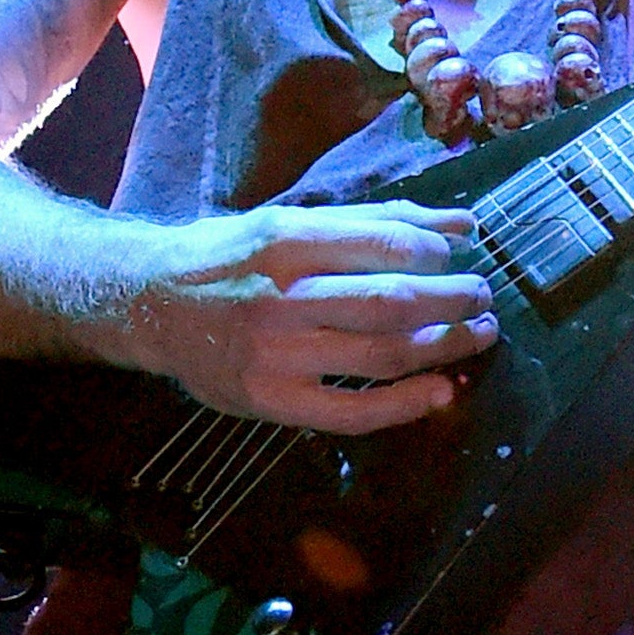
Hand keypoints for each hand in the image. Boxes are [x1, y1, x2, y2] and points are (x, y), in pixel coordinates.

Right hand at [116, 200, 495, 431]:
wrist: (150, 304)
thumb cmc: (232, 257)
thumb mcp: (294, 221)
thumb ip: (378, 222)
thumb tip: (462, 223)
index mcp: (287, 240)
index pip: (385, 244)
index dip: (437, 253)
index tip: (462, 255)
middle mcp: (281, 297)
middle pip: (392, 303)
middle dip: (455, 301)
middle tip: (484, 297)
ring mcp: (275, 355)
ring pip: (381, 356)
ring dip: (445, 347)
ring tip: (478, 335)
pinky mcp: (270, 401)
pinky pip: (351, 413)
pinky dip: (405, 406)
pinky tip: (440, 393)